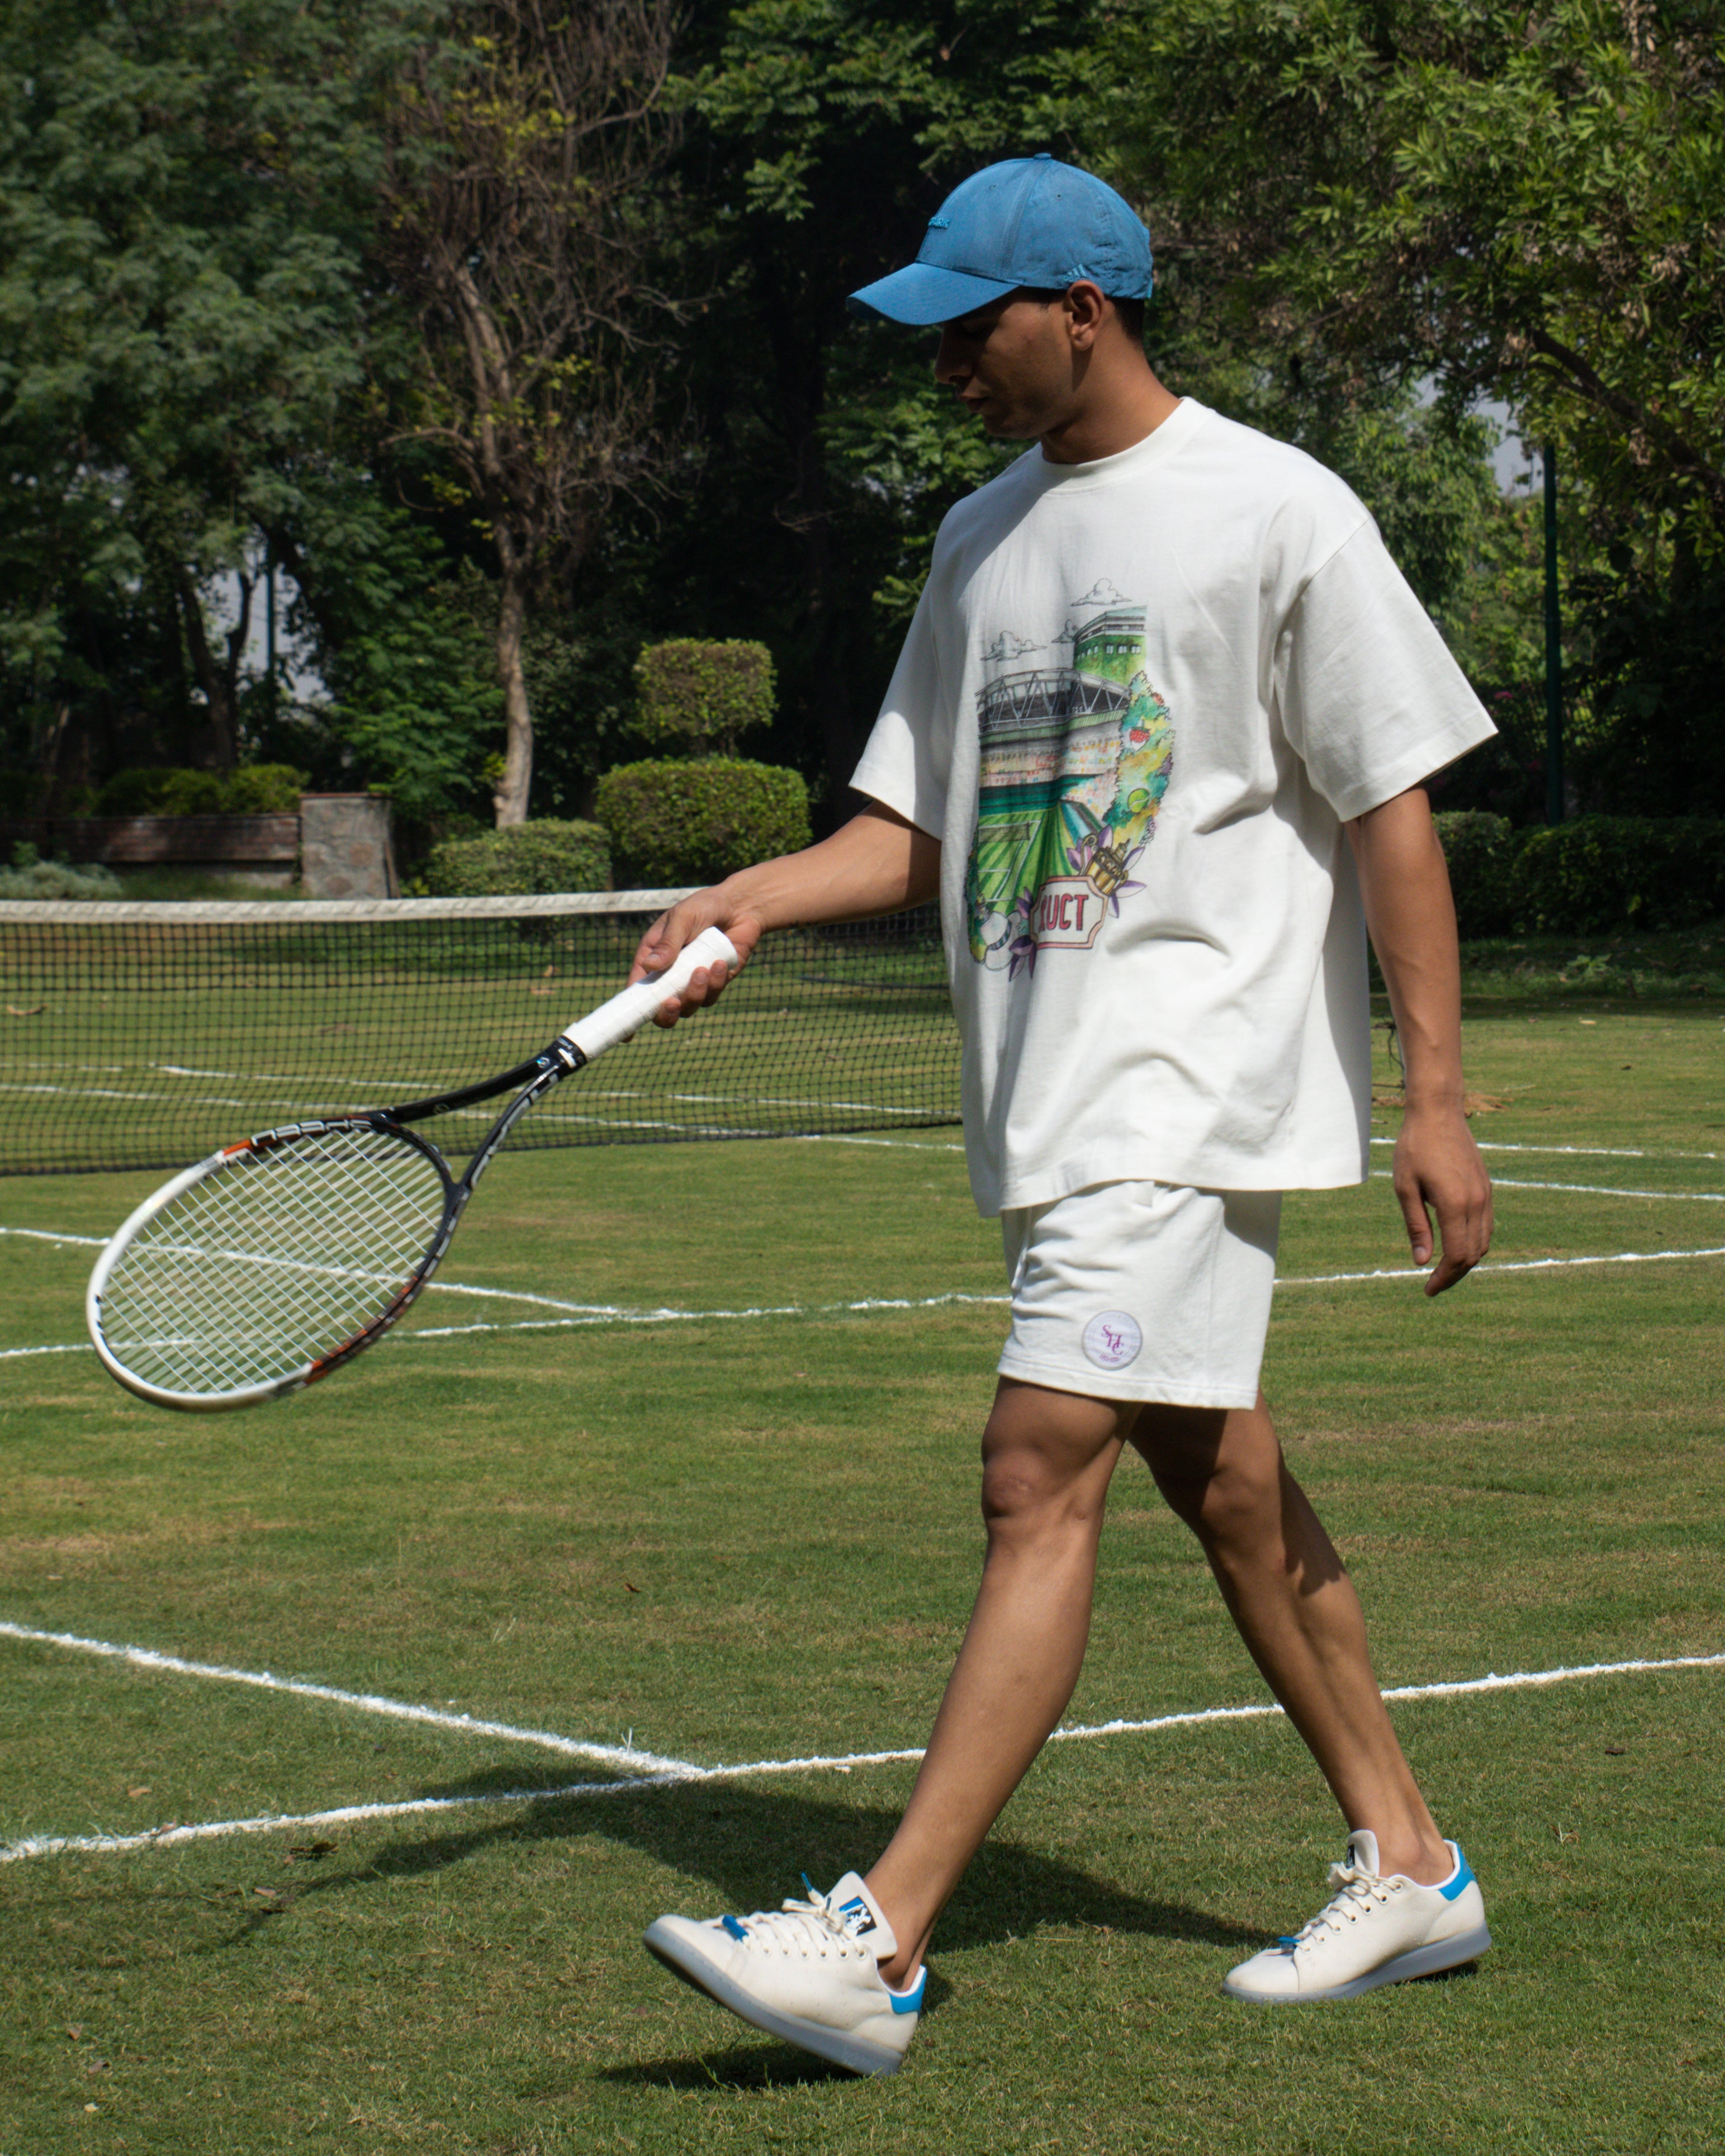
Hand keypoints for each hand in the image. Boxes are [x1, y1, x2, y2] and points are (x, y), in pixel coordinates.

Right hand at [627, 892, 762, 1025]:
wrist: (739, 907)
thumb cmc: (704, 907)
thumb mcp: (682, 918)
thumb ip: (668, 943)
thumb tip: (650, 967)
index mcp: (652, 960)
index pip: (636, 991)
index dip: (631, 1013)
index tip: (629, 1035)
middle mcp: (670, 976)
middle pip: (662, 1010)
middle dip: (667, 1012)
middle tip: (674, 1001)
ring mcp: (692, 982)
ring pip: (689, 1006)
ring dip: (695, 992)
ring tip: (705, 968)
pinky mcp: (715, 984)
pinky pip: (711, 996)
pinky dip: (716, 984)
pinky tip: (721, 963)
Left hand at [1392, 1102, 1492, 1295]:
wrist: (1438, 1112)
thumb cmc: (1414, 1148)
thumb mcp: (1405, 1189)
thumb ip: (1416, 1226)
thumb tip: (1421, 1262)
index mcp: (1455, 1204)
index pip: (1457, 1256)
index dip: (1444, 1278)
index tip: (1427, 1290)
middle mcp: (1477, 1202)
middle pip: (1473, 1254)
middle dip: (1454, 1274)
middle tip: (1432, 1285)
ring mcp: (1485, 1194)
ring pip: (1483, 1242)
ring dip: (1466, 1261)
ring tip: (1442, 1269)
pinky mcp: (1486, 1188)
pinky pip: (1486, 1225)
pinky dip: (1473, 1242)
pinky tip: (1454, 1244)